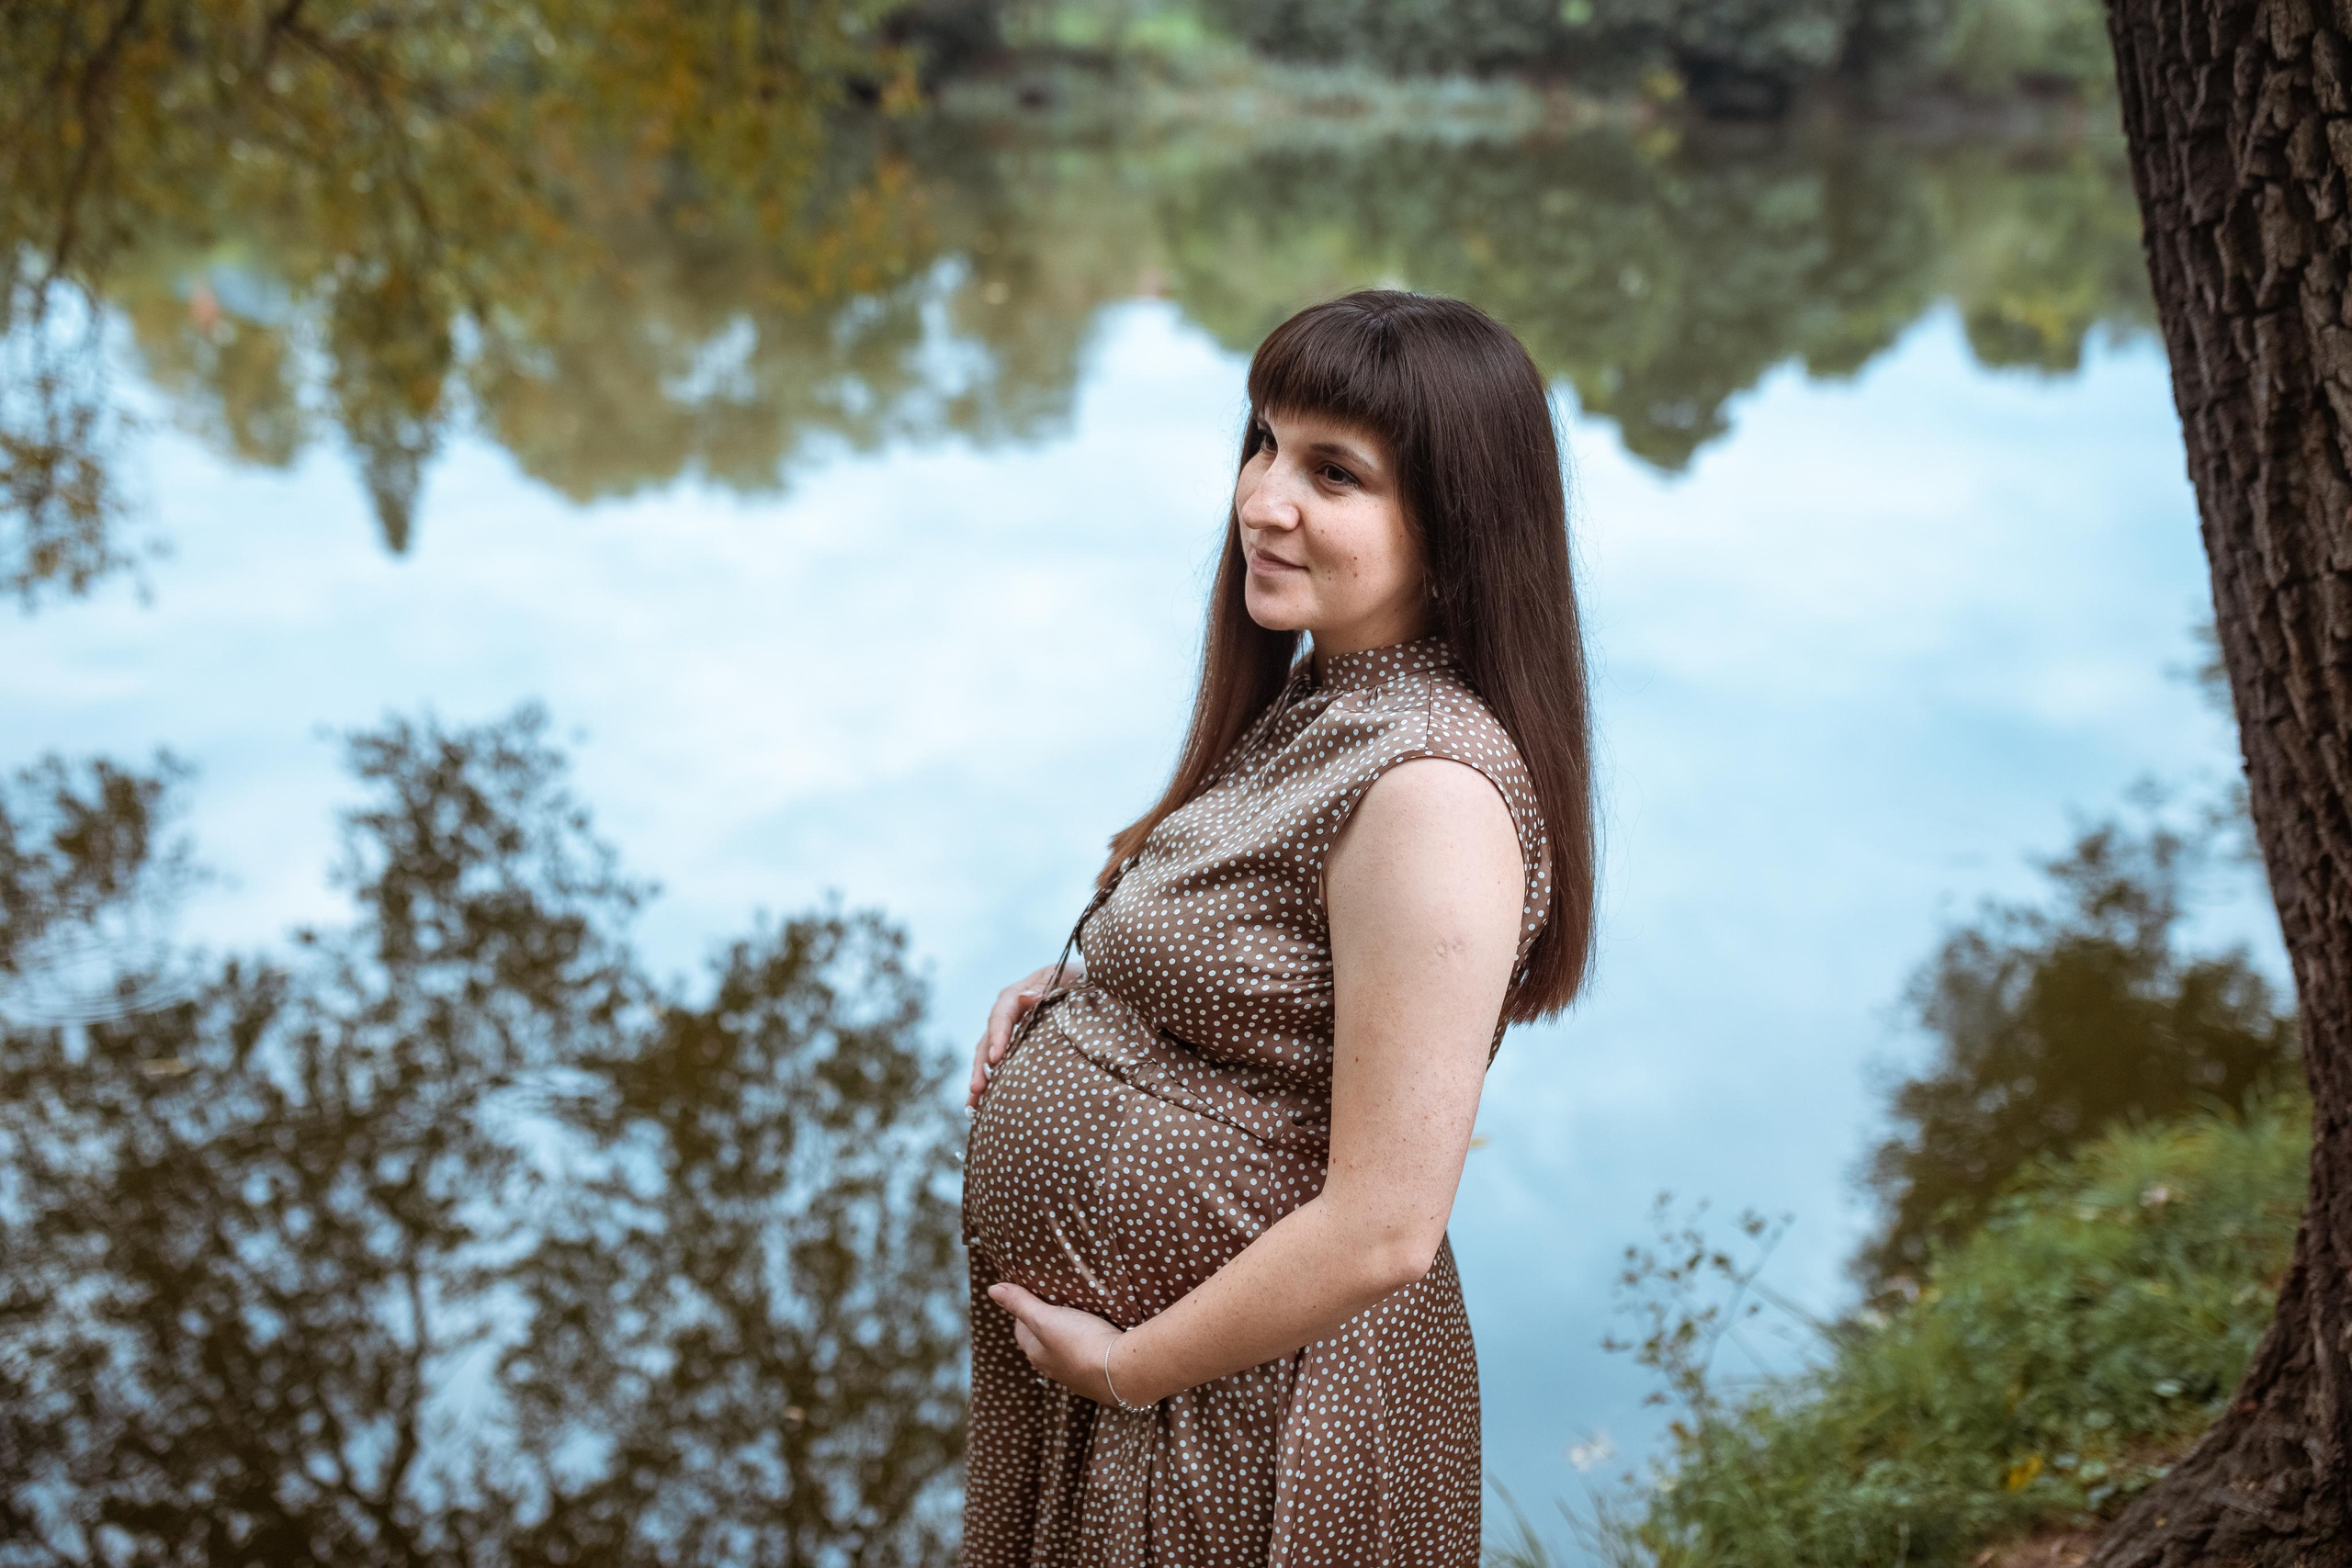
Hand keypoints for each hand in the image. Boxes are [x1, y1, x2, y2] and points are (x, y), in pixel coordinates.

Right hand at [966, 961, 1079, 1107]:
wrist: (1101, 986)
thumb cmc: (1089, 980)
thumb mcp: (1072, 978)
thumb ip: (1049, 987)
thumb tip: (1025, 998)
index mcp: (1026, 990)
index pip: (1004, 1012)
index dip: (998, 1034)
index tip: (995, 1057)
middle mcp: (1015, 1010)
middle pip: (990, 1037)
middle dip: (982, 1065)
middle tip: (977, 1089)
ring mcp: (1017, 1028)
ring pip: (991, 1053)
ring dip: (982, 1079)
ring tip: (973, 1106)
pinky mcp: (1024, 1044)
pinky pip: (1004, 1063)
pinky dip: (994, 1083)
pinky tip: (985, 1106)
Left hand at [986, 1281, 1135, 1406]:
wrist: (1122, 1372)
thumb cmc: (1080, 1342)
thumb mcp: (1046, 1318)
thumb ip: (1021, 1303)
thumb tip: (992, 1290)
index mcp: (1036, 1353)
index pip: (1021, 1330)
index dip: (1024, 1310)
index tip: (1032, 1294)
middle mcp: (1053, 1368)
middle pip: (1043, 1341)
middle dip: (1045, 1324)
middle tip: (1055, 1302)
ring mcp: (1076, 1375)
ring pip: (1065, 1351)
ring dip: (1068, 1335)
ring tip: (1078, 1316)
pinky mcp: (1098, 1376)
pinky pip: (1087, 1356)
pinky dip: (1088, 1345)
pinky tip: (1098, 1337)